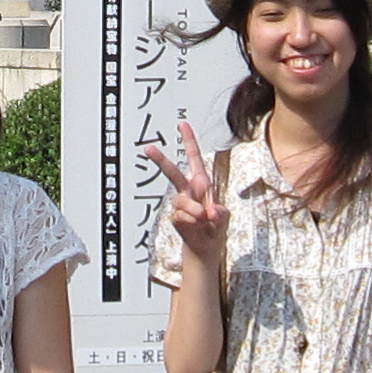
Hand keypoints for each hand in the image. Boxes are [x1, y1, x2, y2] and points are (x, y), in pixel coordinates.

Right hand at [144, 120, 229, 270]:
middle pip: (173, 172)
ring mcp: (180, 203)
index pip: (194, 158)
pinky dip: (192, 222)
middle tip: (148, 149)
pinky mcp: (175, 215)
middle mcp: (188, 190)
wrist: (206, 247)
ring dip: (195, 211)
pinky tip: (196, 226)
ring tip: (203, 220)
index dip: (189, 141)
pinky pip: (181, 216)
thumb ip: (219, 212)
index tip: (182, 125)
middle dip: (161, 160)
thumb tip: (209, 211)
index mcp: (202, 183)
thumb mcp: (223, 217)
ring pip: (182, 200)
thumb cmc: (215, 226)